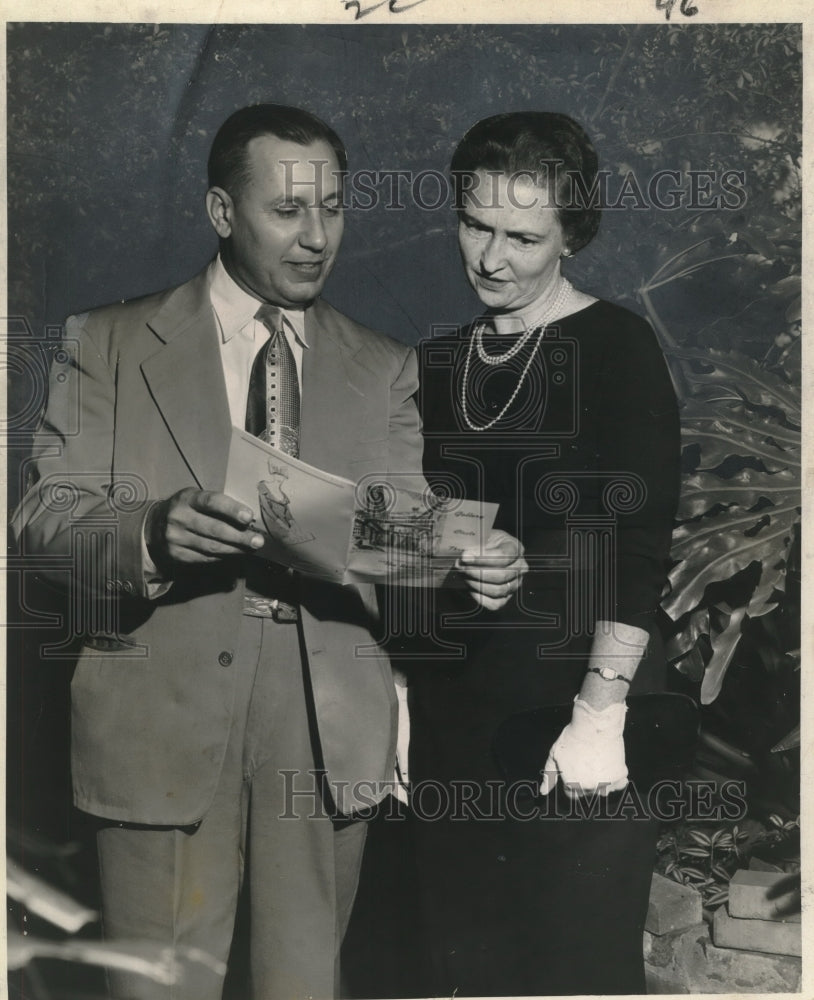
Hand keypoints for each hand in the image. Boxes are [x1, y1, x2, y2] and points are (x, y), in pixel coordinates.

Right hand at [145, 488, 263, 573]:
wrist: (153, 526)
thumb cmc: (186, 509)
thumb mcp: (196, 498)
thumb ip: (218, 505)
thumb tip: (249, 519)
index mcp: (187, 498)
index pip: (211, 502)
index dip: (231, 509)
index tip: (249, 517)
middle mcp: (178, 517)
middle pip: (214, 529)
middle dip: (240, 536)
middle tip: (258, 541)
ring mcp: (175, 538)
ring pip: (212, 547)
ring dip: (235, 549)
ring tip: (250, 549)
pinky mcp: (176, 555)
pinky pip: (205, 558)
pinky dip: (223, 557)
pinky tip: (234, 554)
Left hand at [456, 529, 527, 610]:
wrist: (481, 553)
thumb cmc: (482, 544)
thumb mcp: (481, 537)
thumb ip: (474, 546)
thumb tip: (466, 556)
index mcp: (515, 548)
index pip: (503, 556)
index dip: (483, 558)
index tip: (465, 557)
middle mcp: (520, 567)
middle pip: (502, 575)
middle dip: (477, 572)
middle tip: (461, 567)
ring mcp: (515, 583)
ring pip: (498, 590)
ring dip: (477, 584)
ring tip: (464, 576)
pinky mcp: (506, 597)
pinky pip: (495, 604)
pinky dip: (480, 597)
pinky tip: (470, 588)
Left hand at [539, 697, 627, 798]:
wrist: (595, 724)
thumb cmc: (573, 737)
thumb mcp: (555, 754)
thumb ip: (549, 775)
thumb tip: (543, 792)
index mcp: (571, 784)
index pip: (572, 794)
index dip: (573, 781)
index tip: (576, 768)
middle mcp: (589, 788)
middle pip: (588, 793)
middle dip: (586, 781)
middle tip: (587, 762)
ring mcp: (606, 784)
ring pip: (604, 791)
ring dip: (602, 782)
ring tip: (598, 763)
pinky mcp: (620, 777)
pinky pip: (619, 785)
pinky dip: (617, 778)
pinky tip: (610, 764)